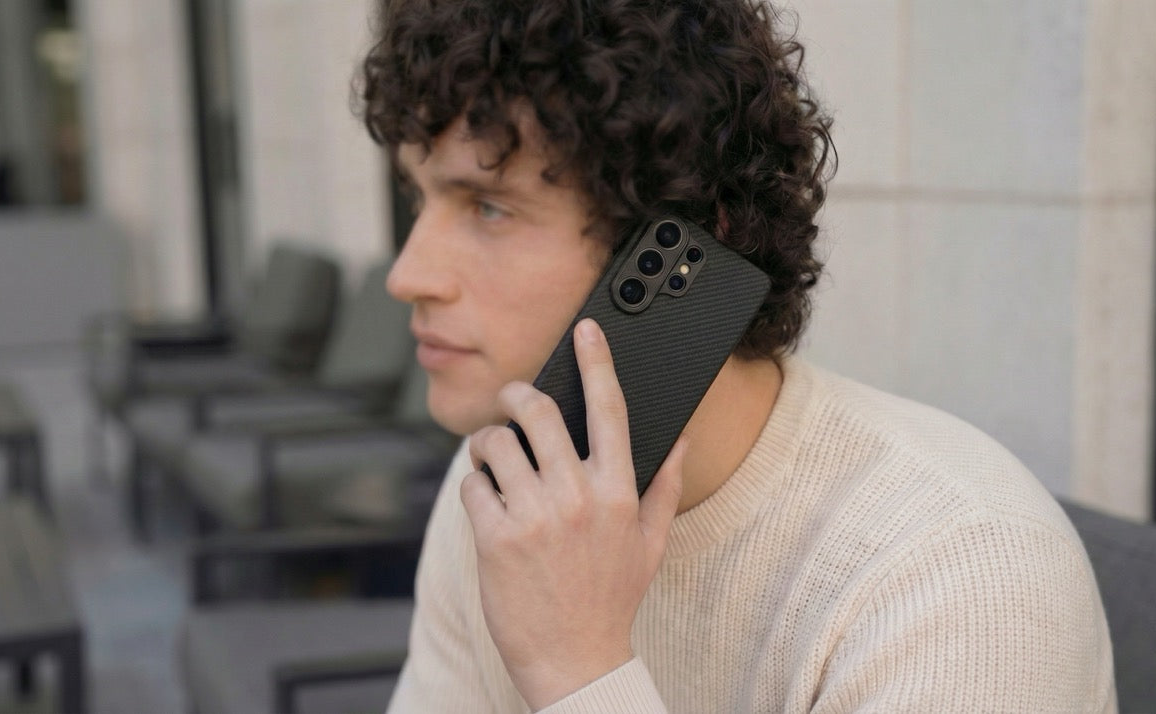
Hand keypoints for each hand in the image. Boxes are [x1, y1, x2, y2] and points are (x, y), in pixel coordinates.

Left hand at [460, 318, 686, 709]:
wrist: (575, 660)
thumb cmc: (611, 601)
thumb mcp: (650, 544)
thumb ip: (664, 486)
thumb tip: (681, 441)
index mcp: (619, 492)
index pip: (610, 410)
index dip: (597, 362)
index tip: (586, 330)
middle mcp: (579, 497)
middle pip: (538, 413)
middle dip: (517, 396)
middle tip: (511, 399)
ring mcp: (536, 517)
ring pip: (496, 445)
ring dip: (487, 444)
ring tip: (493, 460)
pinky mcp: (497, 539)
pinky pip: (473, 486)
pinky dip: (475, 487)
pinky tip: (486, 504)